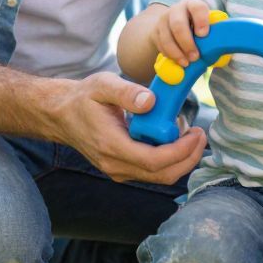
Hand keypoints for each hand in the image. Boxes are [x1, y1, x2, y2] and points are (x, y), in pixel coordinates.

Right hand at [58, 71, 206, 183]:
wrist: (61, 115)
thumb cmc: (83, 98)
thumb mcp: (102, 85)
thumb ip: (126, 92)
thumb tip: (151, 101)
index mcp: (111, 145)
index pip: (153, 160)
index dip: (180, 151)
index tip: (196, 133)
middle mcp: (115, 164)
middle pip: (161, 175)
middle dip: (188, 158)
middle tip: (201, 135)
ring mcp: (118, 170)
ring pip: (159, 177)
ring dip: (181, 161)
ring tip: (192, 136)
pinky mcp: (121, 169)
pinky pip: (152, 173)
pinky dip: (170, 161)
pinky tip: (175, 140)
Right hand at [151, 0, 215, 66]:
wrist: (176, 26)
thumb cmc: (198, 28)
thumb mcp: (207, 26)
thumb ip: (214, 33)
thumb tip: (220, 47)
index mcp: (193, 5)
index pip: (197, 8)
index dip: (201, 21)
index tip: (203, 35)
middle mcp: (177, 10)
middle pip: (178, 24)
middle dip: (187, 43)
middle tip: (195, 57)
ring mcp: (164, 20)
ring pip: (167, 37)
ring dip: (177, 53)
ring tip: (186, 63)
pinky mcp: (155, 32)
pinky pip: (161, 45)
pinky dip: (169, 55)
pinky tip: (178, 60)